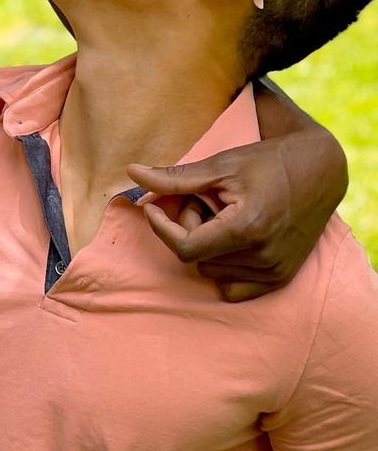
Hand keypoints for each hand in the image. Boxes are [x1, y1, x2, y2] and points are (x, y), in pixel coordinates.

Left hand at [129, 133, 339, 300]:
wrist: (319, 171)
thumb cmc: (266, 163)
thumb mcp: (219, 165)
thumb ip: (175, 178)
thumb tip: (132, 173)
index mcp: (246, 228)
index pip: (185, 248)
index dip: (162, 227)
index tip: (154, 206)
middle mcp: (263, 257)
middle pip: (197, 257)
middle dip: (188, 228)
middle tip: (204, 200)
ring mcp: (274, 272)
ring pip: (211, 271)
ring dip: (207, 245)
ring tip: (223, 214)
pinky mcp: (280, 279)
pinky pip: (232, 287)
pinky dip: (222, 265)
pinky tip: (231, 237)